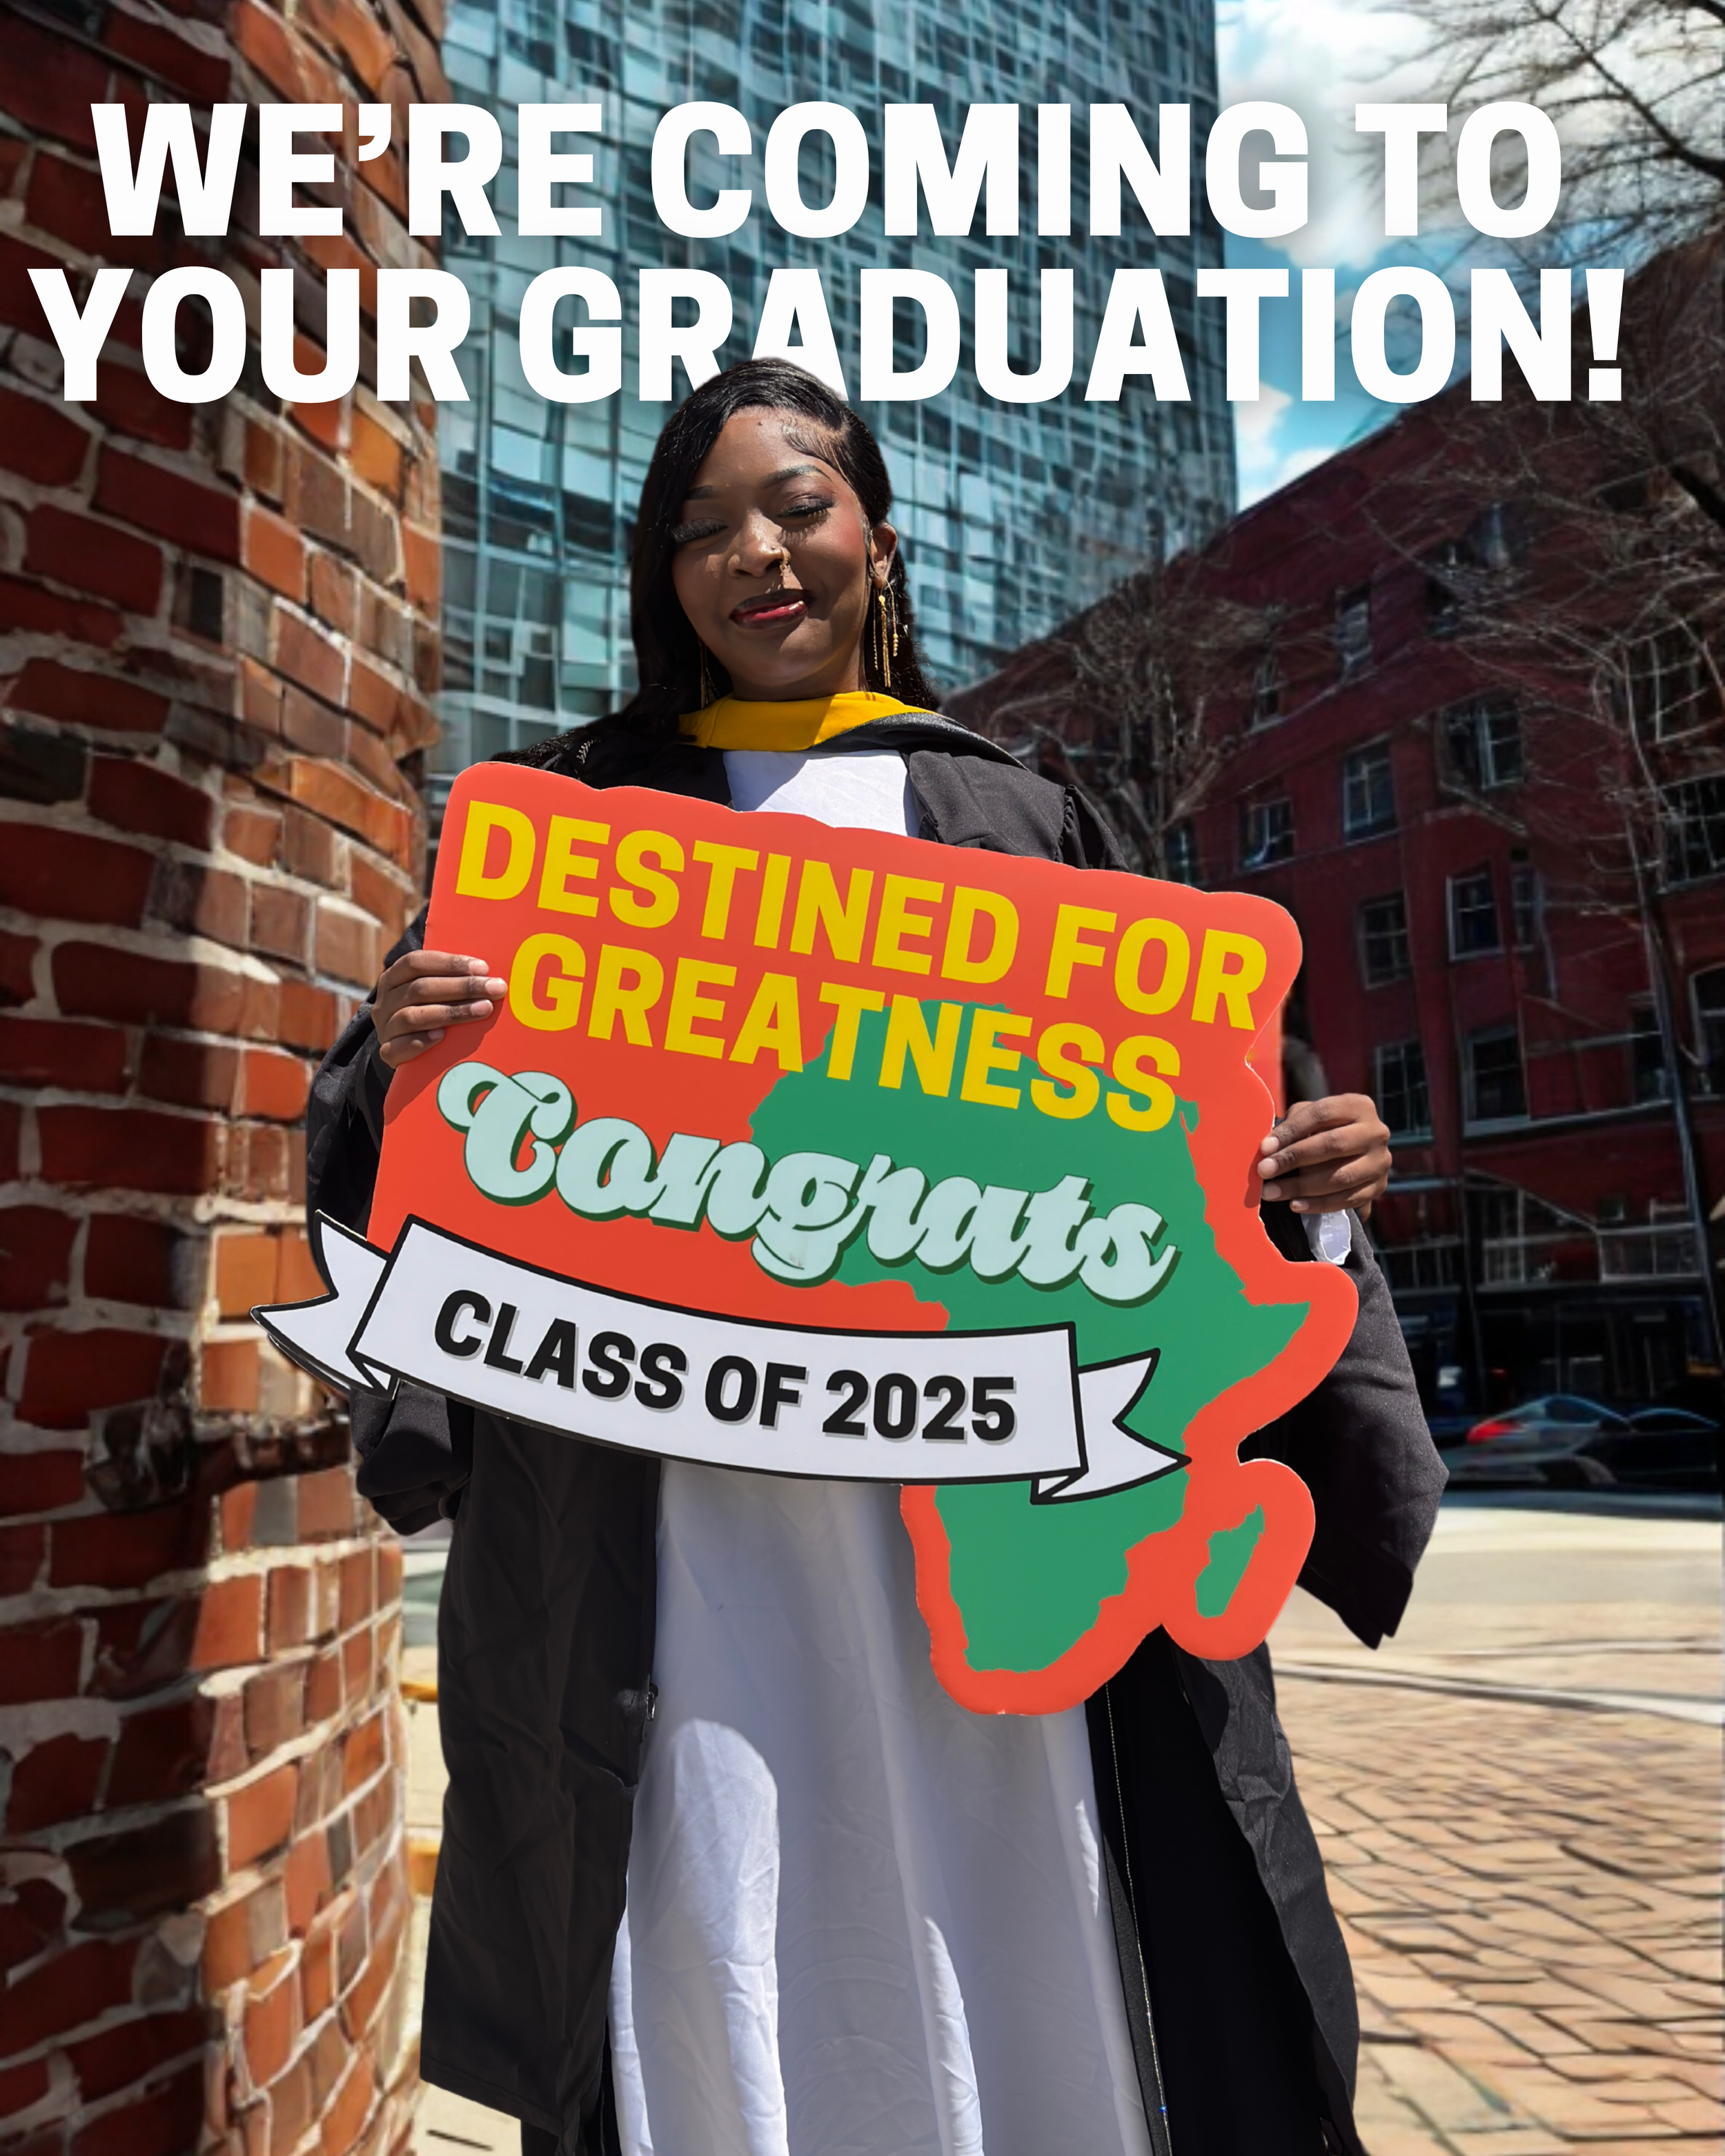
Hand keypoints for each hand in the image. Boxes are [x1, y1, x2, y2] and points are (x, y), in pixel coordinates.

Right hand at [372, 950, 507, 1068]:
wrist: (402, 1047)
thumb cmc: (427, 1010)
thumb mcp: (432, 991)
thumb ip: (450, 979)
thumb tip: (488, 974)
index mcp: (394, 977)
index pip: (416, 962)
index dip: (449, 963)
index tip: (483, 968)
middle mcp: (385, 1000)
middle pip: (420, 988)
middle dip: (462, 987)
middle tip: (495, 989)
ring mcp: (385, 1027)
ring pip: (413, 1016)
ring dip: (451, 1012)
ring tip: (483, 1010)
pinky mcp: (388, 1052)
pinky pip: (399, 1047)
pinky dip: (421, 1041)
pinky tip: (442, 1037)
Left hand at [1255, 1094, 1390, 1216]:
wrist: (1355, 1152)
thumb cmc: (1324, 1128)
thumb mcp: (1311, 1115)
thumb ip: (1295, 1123)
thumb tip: (1269, 1148)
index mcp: (1359, 1106)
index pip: (1322, 1113)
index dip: (1292, 1130)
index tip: (1265, 1147)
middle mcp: (1376, 1132)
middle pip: (1333, 1144)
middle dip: (1293, 1158)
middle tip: (1264, 1170)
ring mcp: (1380, 1162)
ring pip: (1341, 1176)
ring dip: (1301, 1186)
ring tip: (1272, 1192)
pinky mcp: (1379, 1187)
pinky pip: (1348, 1200)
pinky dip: (1319, 1204)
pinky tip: (1295, 1205)